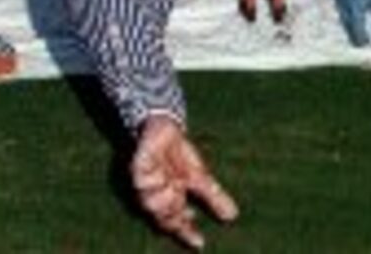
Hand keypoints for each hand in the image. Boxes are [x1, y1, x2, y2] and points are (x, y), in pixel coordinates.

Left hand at [130, 116, 237, 248]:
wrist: (164, 128)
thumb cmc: (178, 155)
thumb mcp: (199, 176)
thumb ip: (213, 196)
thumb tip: (233, 216)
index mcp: (170, 199)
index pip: (177, 222)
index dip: (187, 233)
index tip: (200, 242)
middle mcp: (156, 195)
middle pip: (163, 216)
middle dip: (175, 218)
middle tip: (187, 213)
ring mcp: (146, 182)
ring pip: (150, 203)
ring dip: (165, 201)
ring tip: (176, 191)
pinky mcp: (138, 166)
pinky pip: (141, 181)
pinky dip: (152, 182)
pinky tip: (162, 178)